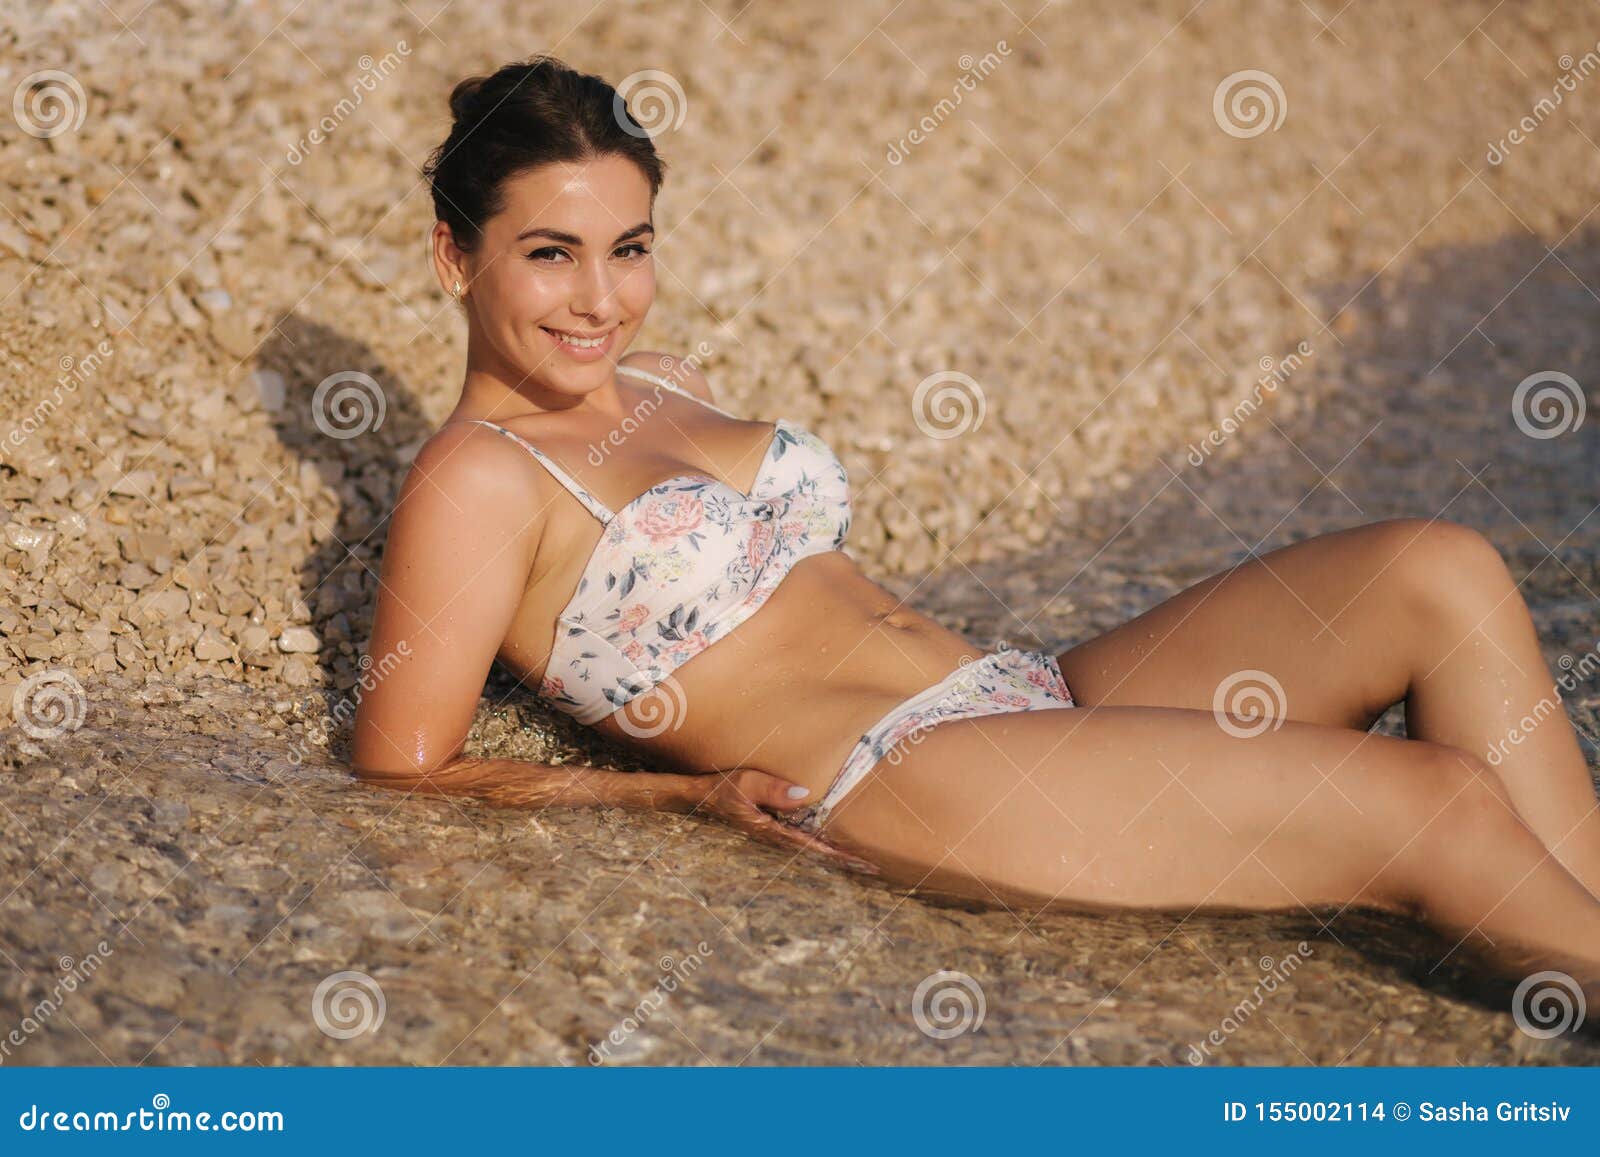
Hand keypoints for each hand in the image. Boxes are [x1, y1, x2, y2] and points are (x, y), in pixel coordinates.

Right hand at [680, 768, 881, 876]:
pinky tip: (833, 844)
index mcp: (772, 831)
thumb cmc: (721, 788)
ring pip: (810, 849)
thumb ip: (773, 789)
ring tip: (862, 862)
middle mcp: (775, 838)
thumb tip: (805, 795)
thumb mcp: (745, 783)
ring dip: (835, 855)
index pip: (813, 846)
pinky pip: (801, 838)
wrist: (697, 798)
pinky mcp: (771, 827)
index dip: (839, 855)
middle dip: (844, 861)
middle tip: (876, 869)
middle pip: (817, 853)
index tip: (862, 862)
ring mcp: (774, 834)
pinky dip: (821, 844)